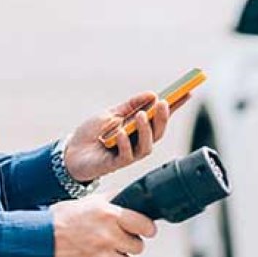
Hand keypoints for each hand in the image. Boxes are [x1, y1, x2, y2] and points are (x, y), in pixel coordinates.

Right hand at [50, 194, 158, 256]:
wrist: (34, 242)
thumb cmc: (58, 221)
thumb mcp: (87, 202)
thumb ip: (112, 200)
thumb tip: (132, 197)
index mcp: (109, 215)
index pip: (145, 225)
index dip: (146, 229)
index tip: (144, 231)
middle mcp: (108, 236)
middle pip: (137, 247)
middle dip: (127, 245)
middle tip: (112, 242)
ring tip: (97, 253)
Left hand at [62, 91, 184, 182]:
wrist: (69, 152)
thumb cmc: (90, 133)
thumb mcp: (110, 113)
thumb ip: (129, 105)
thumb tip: (152, 94)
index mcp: (137, 128)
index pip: (160, 116)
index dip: (175, 106)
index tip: (188, 91)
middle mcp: (137, 142)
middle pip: (158, 132)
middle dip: (162, 118)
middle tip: (163, 103)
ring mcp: (128, 154)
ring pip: (147, 146)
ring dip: (146, 130)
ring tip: (140, 115)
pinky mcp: (116, 164)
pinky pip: (126, 155)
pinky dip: (124, 142)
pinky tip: (119, 132)